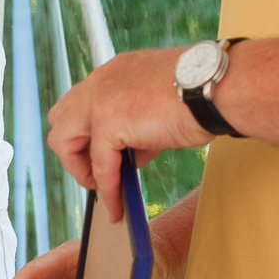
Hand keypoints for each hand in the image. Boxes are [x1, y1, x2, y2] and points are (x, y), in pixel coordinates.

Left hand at [47, 46, 210, 220]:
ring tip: (104, 189)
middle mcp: (100, 81)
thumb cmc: (203, 95)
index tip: (103, 157)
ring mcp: (100, 98)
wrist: (219, 88)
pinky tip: (117, 205)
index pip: (80, 104)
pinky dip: (106, 189)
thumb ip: (136, 126)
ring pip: (62, 140)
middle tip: (97, 173)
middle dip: (74, 151)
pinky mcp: (108, 120)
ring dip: (80, 169)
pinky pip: (98, 165)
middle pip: (59, 119)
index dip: (86, 134)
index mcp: (113, 72)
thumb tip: (128, 155)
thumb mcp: (158, 106)